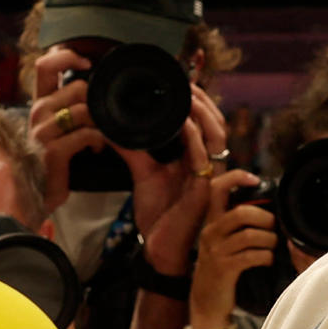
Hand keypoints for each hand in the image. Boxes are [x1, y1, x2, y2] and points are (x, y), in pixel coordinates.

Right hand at [25, 47, 108, 213]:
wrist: (34, 196)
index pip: (45, 65)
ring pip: (84, 109)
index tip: (86, 63)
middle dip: (96, 103)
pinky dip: (98, 140)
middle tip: (99, 121)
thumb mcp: (56, 129)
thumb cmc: (51, 163)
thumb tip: (91, 89)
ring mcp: (42, 131)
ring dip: (100, 124)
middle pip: (77, 88)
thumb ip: (68, 108)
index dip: (67, 56)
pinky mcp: (52, 151)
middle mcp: (37, 113)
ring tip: (99, 138)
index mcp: (39, 104)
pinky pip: (86, 133)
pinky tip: (95, 148)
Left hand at [124, 85, 228, 275]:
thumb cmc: (158, 213)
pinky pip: (204, 158)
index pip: (204, 122)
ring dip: (203, 112)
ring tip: (189, 95)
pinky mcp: (205, 190)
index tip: (183, 81)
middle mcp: (206, 163)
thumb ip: (132, 149)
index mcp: (196, 157)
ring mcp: (209, 176)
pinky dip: (195, 137)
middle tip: (186, 82)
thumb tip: (110, 128)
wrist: (159, 248)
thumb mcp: (144, 173)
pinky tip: (185, 122)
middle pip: (216, 122)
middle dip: (204, 99)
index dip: (198, 101)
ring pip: (217, 135)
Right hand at [187, 171, 277, 328]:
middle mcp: (210, 233)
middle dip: (265, 218)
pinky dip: (266, 256)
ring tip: (272, 246)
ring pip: (250, 235)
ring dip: (269, 240)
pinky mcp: (224, 268)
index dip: (236, 177)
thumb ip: (237, 224)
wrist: (206, 303)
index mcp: (211, 221)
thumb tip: (267, 210)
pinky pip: (252, 256)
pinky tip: (267, 260)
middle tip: (274, 227)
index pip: (216, 188)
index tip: (256, 180)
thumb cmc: (221, 270)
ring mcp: (216, 251)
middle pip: (241, 212)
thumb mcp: (223, 242)